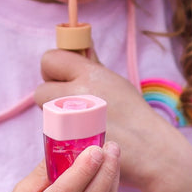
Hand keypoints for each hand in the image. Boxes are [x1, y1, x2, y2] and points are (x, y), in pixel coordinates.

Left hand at [35, 49, 177, 190]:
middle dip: (52, 95)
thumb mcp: (114, 80)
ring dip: (56, 116)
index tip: (63, 77)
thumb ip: (92, 63)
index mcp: (89, 74)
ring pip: (45, 114)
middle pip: (42, 90)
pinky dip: (62, 136)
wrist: (149, 148)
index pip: (50, 59)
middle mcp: (78, 95)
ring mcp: (72, 122)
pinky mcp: (70, 146)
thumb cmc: (133, 112)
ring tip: (78, 121)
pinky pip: (53, 135)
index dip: (53, 68)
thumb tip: (80, 44)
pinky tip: (79, 138)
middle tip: (72, 104)